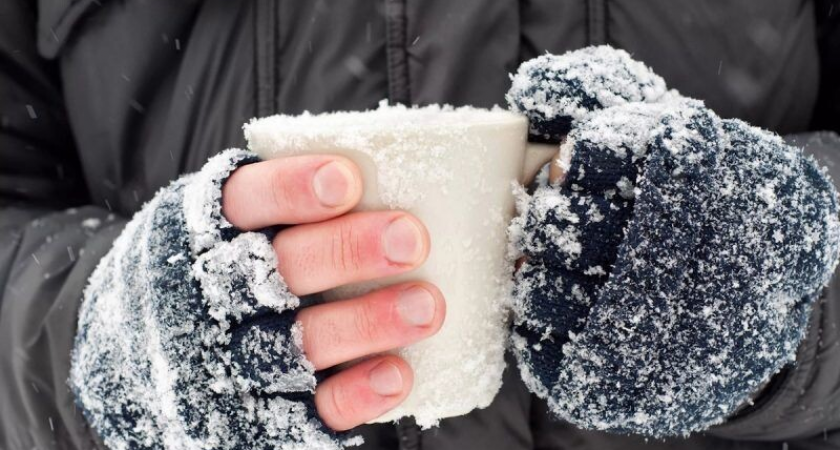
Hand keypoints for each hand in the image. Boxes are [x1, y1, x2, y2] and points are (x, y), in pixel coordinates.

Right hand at [221, 155, 445, 430]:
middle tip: (411, 239)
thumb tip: (397, 172)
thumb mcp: (234, 224)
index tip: (347, 181)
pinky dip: (355, 392)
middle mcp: (214, 295)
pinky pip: (310, 407)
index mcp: (207, 233)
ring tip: (427, 306)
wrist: (155, 368)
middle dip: (347, 251)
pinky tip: (397, 373)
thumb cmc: (228, 269)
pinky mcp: (263, 412)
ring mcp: (235, 358)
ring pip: (301, 340)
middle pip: (280, 270)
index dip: (291, 190)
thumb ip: (293, 204)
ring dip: (367, 322)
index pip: (244, 202)